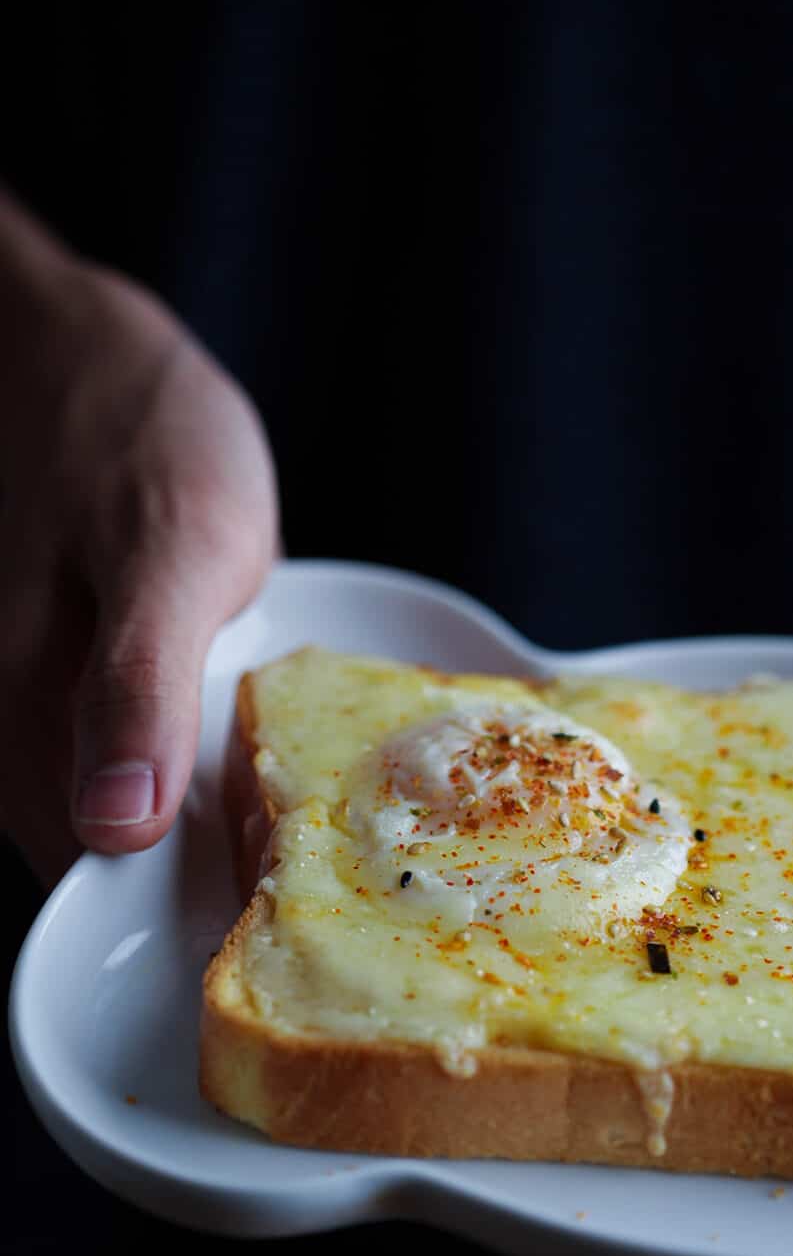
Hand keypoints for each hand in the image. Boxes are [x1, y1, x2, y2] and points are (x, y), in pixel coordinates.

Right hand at [0, 256, 277, 887]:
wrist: (82, 349)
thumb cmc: (139, 435)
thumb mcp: (171, 547)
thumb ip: (135, 687)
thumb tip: (114, 828)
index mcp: (20, 712)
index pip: (90, 876)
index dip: (183, 906)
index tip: (271, 906)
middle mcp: (1, 725)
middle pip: (94, 857)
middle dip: (192, 874)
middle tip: (300, 859)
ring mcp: (16, 705)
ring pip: (102, 812)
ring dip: (186, 824)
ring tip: (275, 798)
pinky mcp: (43, 682)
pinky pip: (107, 760)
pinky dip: (170, 767)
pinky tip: (225, 736)